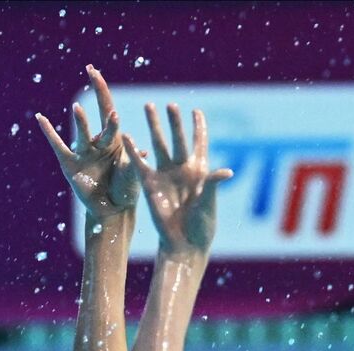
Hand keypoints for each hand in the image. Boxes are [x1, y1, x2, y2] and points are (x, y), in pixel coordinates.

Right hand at [36, 65, 140, 220]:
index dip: (104, 92)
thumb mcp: (133, 177)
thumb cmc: (126, 192)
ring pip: (82, 132)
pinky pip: (58, 145)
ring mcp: (83, 152)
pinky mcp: (70, 164)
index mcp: (115, 141)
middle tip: (92, 71)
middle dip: (97, 92)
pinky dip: (49, 132)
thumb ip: (135, 163)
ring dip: (82, 122)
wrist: (112, 210)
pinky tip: (41, 118)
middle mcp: (98, 142)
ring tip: (79, 109)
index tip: (97, 72)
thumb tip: (144, 150)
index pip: (109, 111)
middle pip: (97, 113)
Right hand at [123, 103, 232, 256]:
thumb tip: (227, 171)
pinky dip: (134, 150)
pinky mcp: (150, 184)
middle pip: (178, 139)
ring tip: (149, 106)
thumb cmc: (202, 225)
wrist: (183, 242)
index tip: (196, 111)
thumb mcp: (208, 203)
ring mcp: (166, 175)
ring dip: (154, 126)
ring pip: (159, 144)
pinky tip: (126, 135)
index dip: (198, 128)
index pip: (200, 144)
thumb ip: (212, 184)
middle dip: (174, 122)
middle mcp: (182, 169)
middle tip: (170, 105)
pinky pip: (140, 163)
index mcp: (200, 172)